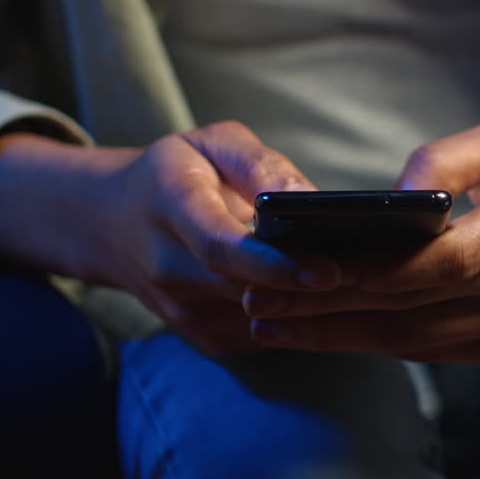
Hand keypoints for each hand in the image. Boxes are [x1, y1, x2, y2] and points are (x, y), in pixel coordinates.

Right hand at [0, 121, 340, 355]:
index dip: (275, 265)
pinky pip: (260, 335)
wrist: (110, 224)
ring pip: (258, 318)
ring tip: (358, 286)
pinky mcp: (200, 336)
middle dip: (307, 290)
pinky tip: (326, 299)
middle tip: (369, 279)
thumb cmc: (176, 172)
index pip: (221, 247)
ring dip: (307, 307)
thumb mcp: (213, 143)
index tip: (328, 271)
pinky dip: (296, 320)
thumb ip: (260, 165)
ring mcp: (180, 310)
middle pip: (245, 290)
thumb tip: (308, 200)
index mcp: (169, 206)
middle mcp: (166, 266)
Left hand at [244, 119, 479, 365]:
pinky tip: (336, 336)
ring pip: (420, 340)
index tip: (299, 266)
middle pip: (415, 307)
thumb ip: (450, 158)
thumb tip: (390, 195)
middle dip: (328, 309)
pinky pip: (440, 353)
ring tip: (277, 326)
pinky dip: (383, 346)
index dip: (368, 270)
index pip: (442, 257)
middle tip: (258, 304)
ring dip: (342, 336)